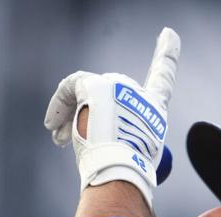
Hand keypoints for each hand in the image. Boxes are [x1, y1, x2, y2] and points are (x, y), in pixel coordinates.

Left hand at [44, 27, 179, 209]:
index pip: (164, 78)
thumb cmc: (128, 177)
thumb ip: (128, 147)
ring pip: (87, 91)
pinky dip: (59, 104)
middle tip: (68, 139)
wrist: (119, 173)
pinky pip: (71, 86)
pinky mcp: (96, 87)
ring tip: (59, 138)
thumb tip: (122, 175)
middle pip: (111, 93)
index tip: (169, 35)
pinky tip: (51, 125)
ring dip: (71, 113)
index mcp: (156, 111)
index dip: (168, 55)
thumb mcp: (135, 161)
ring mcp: (118, 87)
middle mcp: (141, 94)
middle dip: (91, 113)